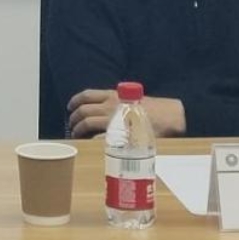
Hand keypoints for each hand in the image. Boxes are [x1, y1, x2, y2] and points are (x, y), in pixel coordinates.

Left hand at [67, 88, 185, 138]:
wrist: (168, 116)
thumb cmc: (152, 110)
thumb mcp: (131, 100)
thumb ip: (118, 104)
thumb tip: (106, 112)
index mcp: (112, 95)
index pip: (87, 95)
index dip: (75, 101)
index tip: (70, 107)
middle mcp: (109, 105)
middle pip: (82, 110)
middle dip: (74, 119)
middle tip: (72, 125)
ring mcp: (112, 119)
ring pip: (85, 123)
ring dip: (77, 130)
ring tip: (77, 135)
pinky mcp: (117, 133)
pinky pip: (96, 137)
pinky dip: (89, 141)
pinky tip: (89, 144)